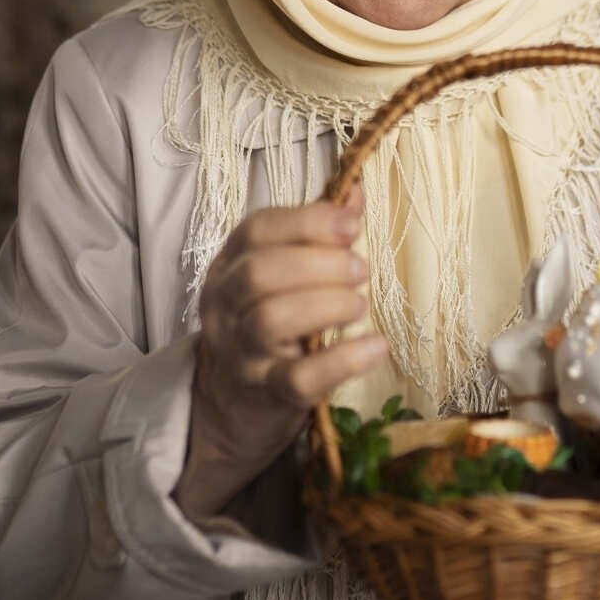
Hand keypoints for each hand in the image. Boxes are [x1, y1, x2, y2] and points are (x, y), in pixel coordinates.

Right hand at [178, 188, 386, 518]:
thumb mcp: (281, 276)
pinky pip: (300, 379)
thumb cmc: (268, 328)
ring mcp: (241, 354)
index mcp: (228, 266)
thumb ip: (314, 235)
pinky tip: (375, 346)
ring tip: (358, 305)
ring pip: (271, 320)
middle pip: (260, 274)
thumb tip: (354, 192)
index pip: (256, 230)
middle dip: (319, 264)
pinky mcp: (267, 395)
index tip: (351, 225)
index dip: (307, 222)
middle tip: (360, 271)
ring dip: (327, 304)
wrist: (232, 407)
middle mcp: (224, 307)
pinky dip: (344, 360)